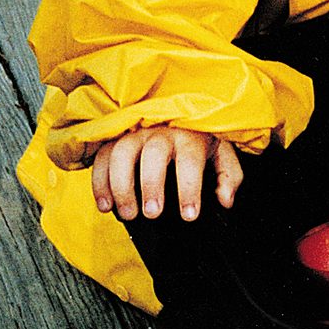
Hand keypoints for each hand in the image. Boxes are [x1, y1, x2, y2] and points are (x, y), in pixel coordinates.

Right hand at [91, 127, 242, 221]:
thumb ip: (228, 176)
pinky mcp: (116, 138)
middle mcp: (162, 130)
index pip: (191, 159)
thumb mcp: (221, 153)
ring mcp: (136, 132)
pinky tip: (105, 206)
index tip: (189, 215)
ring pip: (123, 153)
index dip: (190, 188)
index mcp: (191, 134)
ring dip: (121, 186)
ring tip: (127, 214)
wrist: (177, 113)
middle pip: (154, 153)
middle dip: (151, 185)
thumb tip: (225, 200)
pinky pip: (102, 156)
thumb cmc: (198, 140)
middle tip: (152, 214)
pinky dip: (100, 182)